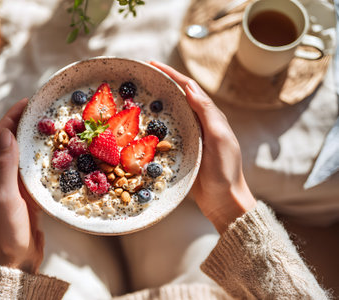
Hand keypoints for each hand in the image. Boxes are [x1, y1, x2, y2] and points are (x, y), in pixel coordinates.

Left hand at [0, 98, 43, 273]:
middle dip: (20, 123)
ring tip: (44, 123)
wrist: (18, 257)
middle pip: (8, 143)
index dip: (9, 119)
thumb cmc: (10, 230)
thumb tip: (8, 136)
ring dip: (30, 137)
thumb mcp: (6, 197)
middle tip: (37, 108)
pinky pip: (30, 167)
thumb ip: (6, 167)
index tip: (24, 104)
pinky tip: (50, 149)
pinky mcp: (25, 192)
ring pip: (20, 154)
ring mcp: (12, 184)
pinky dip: (38, 154)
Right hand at [150, 62, 256, 232]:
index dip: (172, 74)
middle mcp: (199, 123)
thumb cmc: (225, 170)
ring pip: (170, 114)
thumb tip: (190, 89)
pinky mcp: (181, 151)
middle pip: (178, 97)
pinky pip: (165, 132)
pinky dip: (154, 125)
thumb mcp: (220, 138)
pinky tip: (142, 126)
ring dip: (156, 102)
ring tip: (137, 95)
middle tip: (140, 76)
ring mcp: (189, 137)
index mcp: (210, 116)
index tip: (153, 65)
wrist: (223, 200)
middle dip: (161, 84)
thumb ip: (207, 114)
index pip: (189, 88)